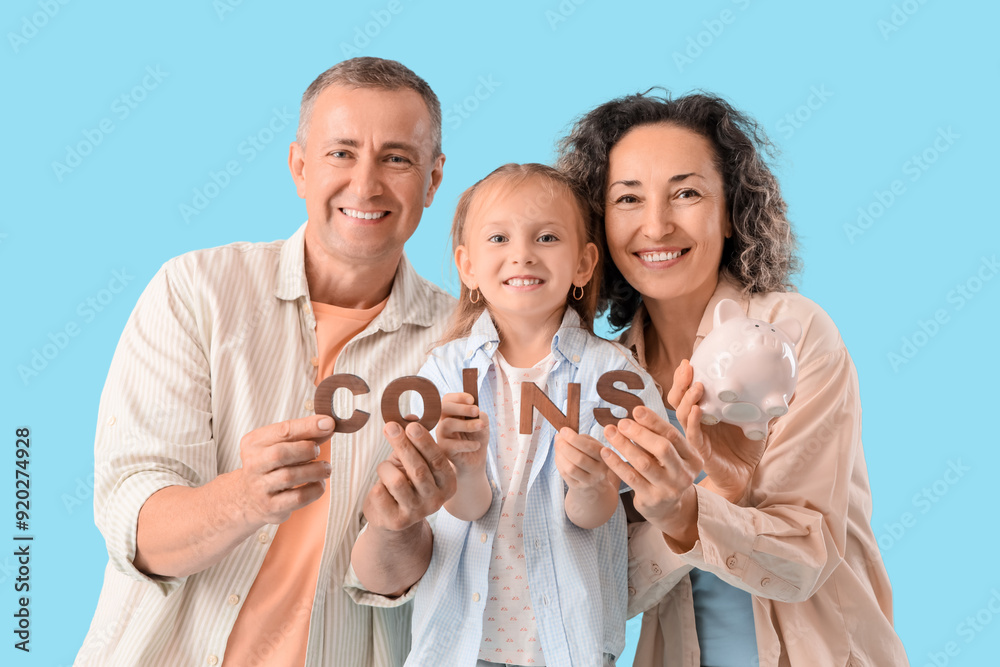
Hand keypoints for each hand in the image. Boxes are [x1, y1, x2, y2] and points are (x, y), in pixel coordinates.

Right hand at [235, 415, 334, 525]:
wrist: (248, 498)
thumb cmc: (270, 466)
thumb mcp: (279, 444)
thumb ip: (303, 434)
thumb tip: (328, 425)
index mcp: (254, 443)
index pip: (282, 430)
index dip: (308, 426)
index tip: (328, 424)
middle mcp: (253, 465)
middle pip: (280, 454)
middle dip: (307, 450)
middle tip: (318, 452)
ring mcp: (260, 488)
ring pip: (290, 476)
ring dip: (315, 470)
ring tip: (324, 468)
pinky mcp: (271, 507)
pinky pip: (298, 498)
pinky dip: (315, 489)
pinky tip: (318, 484)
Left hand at [363, 421, 457, 532]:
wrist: (392, 518)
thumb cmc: (405, 482)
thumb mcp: (412, 460)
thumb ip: (413, 440)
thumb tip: (410, 415)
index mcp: (447, 483)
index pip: (437, 459)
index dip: (424, 441)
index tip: (410, 425)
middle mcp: (436, 500)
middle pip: (418, 469)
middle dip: (403, 445)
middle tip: (390, 427)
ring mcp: (417, 512)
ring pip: (397, 481)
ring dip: (385, 468)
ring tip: (384, 468)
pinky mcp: (397, 521)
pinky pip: (380, 493)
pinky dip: (377, 485)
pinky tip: (381, 489)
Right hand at [435, 392, 488, 474]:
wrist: (475, 461)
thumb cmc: (476, 438)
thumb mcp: (482, 425)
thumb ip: (481, 417)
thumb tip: (478, 413)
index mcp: (451, 413)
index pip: (448, 400)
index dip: (459, 397)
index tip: (472, 400)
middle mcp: (443, 422)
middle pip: (444, 408)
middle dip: (461, 407)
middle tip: (476, 410)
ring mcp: (441, 436)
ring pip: (447, 424)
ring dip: (466, 424)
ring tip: (481, 426)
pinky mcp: (444, 450)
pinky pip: (453, 444)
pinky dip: (468, 444)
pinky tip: (477, 445)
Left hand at [554, 428, 614, 491]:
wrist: (596, 482)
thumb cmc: (592, 457)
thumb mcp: (594, 446)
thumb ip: (581, 438)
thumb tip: (561, 436)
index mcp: (604, 457)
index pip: (589, 448)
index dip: (574, 439)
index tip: (563, 430)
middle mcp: (599, 471)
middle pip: (579, 459)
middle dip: (564, 446)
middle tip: (558, 438)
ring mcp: (589, 481)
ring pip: (571, 468)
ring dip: (560, 454)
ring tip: (557, 445)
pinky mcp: (578, 486)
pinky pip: (565, 474)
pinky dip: (559, 462)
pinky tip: (559, 455)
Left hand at [600, 405, 702, 545]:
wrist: (667, 508)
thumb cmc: (666, 471)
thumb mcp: (672, 455)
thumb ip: (659, 436)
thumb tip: (637, 413)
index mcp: (693, 459)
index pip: (673, 435)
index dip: (654, 421)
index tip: (636, 410)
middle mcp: (684, 474)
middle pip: (662, 448)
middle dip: (640, 433)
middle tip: (621, 422)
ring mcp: (669, 489)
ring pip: (644, 463)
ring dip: (624, 445)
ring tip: (610, 432)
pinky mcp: (651, 499)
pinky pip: (631, 478)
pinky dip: (617, 463)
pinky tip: (606, 452)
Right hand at [669, 360, 767, 503]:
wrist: (743, 475)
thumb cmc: (745, 448)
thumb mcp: (758, 422)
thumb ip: (767, 406)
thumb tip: (791, 390)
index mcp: (706, 410)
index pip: (688, 390)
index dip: (685, 376)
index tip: (690, 360)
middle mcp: (697, 420)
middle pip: (678, 398)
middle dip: (679, 381)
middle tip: (686, 366)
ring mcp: (696, 434)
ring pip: (681, 413)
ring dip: (687, 398)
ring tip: (698, 386)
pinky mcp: (700, 449)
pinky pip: (692, 434)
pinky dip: (692, 421)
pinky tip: (698, 410)